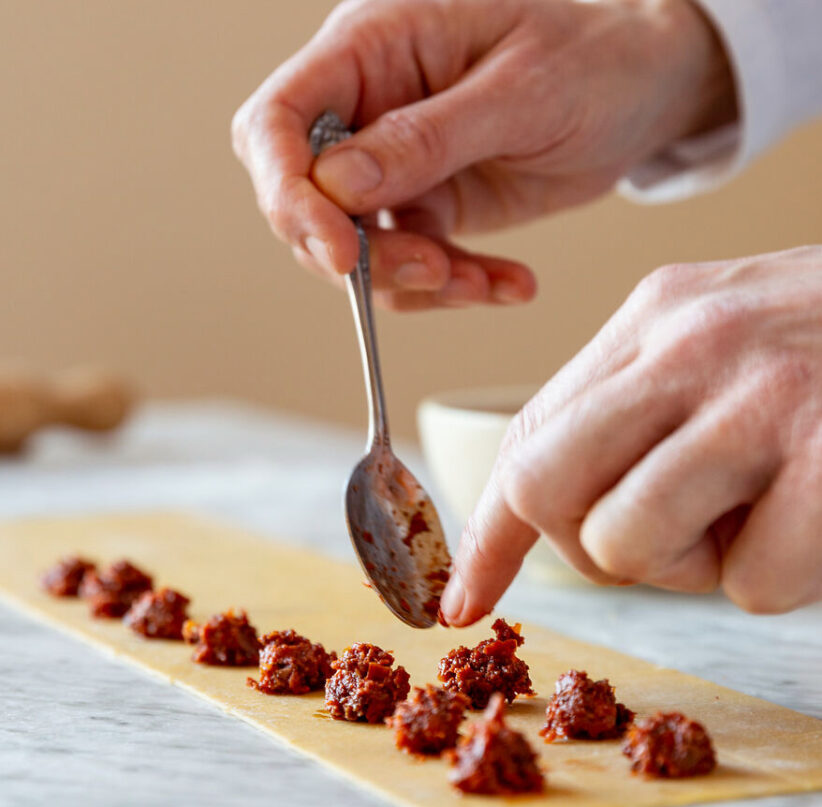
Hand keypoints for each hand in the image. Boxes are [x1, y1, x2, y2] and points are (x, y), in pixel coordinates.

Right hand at [231, 0, 733, 309]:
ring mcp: (395, 164)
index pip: (278, 120)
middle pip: (303, 197)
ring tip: (482, 283)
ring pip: (357, 248)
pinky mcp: (428, 207)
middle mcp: (369, 106)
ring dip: (412, 282)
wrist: (644, 89)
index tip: (340, 254)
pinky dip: (454, 288)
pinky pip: (414, 266)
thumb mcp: (520, 91)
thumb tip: (337, 186)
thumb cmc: (594, 56)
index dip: (288, 192)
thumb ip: (426, 137)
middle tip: (432, 271)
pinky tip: (508, 284)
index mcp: (373, 45)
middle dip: (356, 255)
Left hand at [439, 246, 821, 620]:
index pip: (526, 438)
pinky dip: (780, 579)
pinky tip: (820, 521)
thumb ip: (628, 419)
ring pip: (629, 544)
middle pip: (548, 490)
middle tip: (663, 540)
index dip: (489, 536)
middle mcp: (696, 343)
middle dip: (590, 549)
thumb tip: (526, 519)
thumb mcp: (719, 351)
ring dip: (691, 567)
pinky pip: (749, 583)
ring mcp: (765, 397)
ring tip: (758, 520)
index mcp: (656, 316)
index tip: (462, 604)